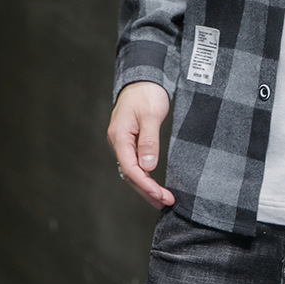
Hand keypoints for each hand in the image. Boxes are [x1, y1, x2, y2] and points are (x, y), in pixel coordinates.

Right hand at [107, 81, 174, 209]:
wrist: (142, 81)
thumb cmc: (146, 94)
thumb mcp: (150, 115)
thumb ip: (149, 140)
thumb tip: (148, 166)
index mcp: (120, 136)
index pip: (130, 168)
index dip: (146, 184)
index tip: (161, 195)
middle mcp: (118, 142)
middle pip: (130, 174)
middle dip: (147, 190)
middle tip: (165, 202)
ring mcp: (123, 143)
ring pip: (132, 171)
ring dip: (146, 186)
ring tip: (162, 200)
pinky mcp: (129, 142)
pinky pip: (135, 163)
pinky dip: (144, 176)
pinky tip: (153, 184)